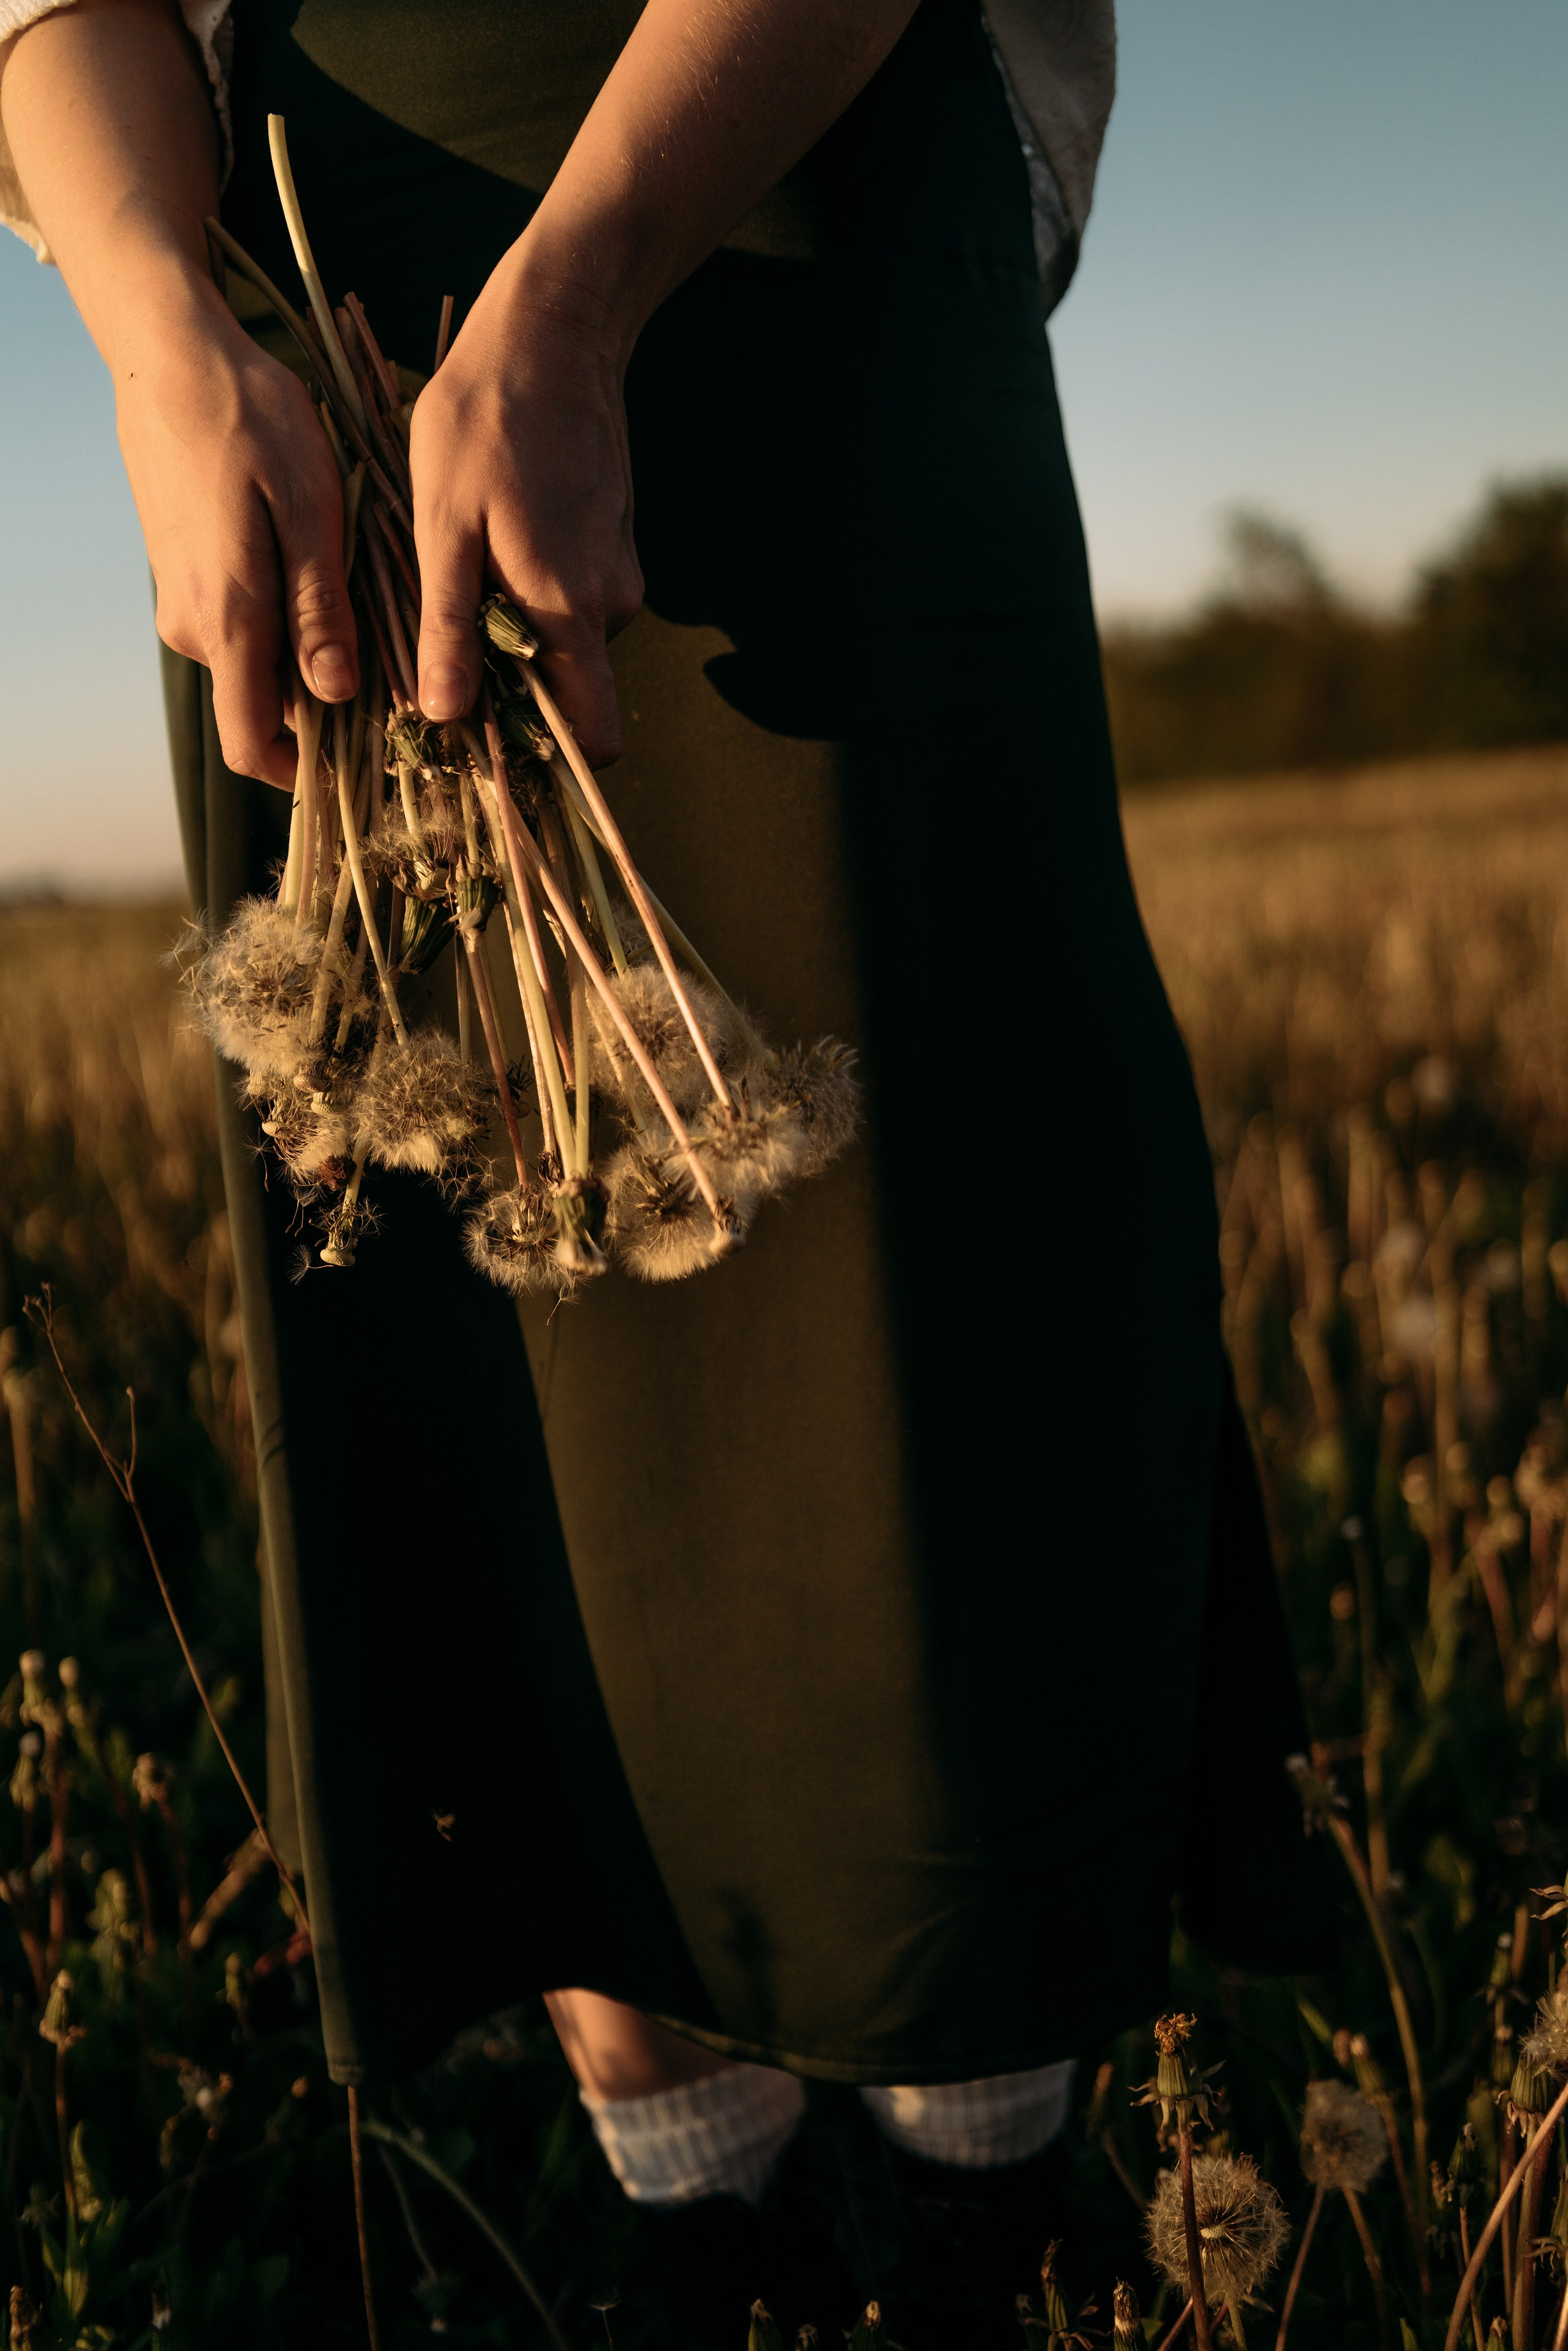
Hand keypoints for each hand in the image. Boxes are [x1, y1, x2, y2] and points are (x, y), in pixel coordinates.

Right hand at [119, 281, 358, 789]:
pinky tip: (322, 577)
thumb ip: (320, 612)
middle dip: (326, 711)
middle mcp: (193, 627)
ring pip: (253, 661)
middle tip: (398, 685)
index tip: (364, 772)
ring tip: (369, 619)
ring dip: (307, 657)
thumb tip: (335, 696)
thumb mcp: (309, 513)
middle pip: (262, 706)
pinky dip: (282, 621)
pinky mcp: (183, 574)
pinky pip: (239, 623)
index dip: (304, 777)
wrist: (171, 356)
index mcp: (225, 622)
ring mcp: (180, 600)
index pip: (251, 745)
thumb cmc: (251, 422)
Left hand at [408, 266, 642, 765]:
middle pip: (568, 695)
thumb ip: (448, 627)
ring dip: (511, 636)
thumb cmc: (484, 419)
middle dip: (509, 695)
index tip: (483, 755)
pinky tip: (487, 545)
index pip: (594, 739)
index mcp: (569, 611)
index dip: (545, 762)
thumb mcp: (441, 524)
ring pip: (563, 645)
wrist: (557, 328)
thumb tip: (447, 717)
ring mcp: (617, 574)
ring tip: (454, 581)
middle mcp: (609, 606)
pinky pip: (570, 600)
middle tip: (436, 657)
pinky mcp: (611, 544)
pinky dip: (528, 595)